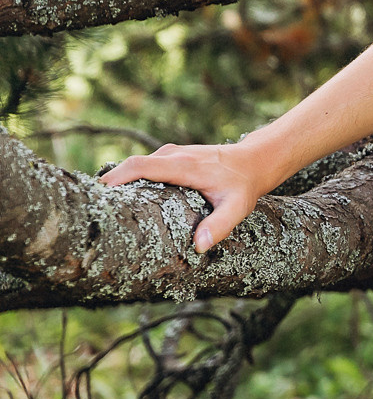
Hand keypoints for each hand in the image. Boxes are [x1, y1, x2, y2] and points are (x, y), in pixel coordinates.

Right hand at [99, 140, 274, 253]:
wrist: (256, 161)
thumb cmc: (244, 186)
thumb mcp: (237, 208)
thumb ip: (219, 226)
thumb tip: (199, 246)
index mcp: (183, 165)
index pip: (140, 166)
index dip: (115, 179)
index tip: (95, 197)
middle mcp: (173, 154)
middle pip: (131, 165)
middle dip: (109, 183)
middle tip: (91, 209)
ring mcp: (172, 153)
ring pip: (136, 165)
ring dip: (119, 181)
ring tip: (102, 207)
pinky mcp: (172, 155)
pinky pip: (145, 165)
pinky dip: (131, 178)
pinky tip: (123, 199)